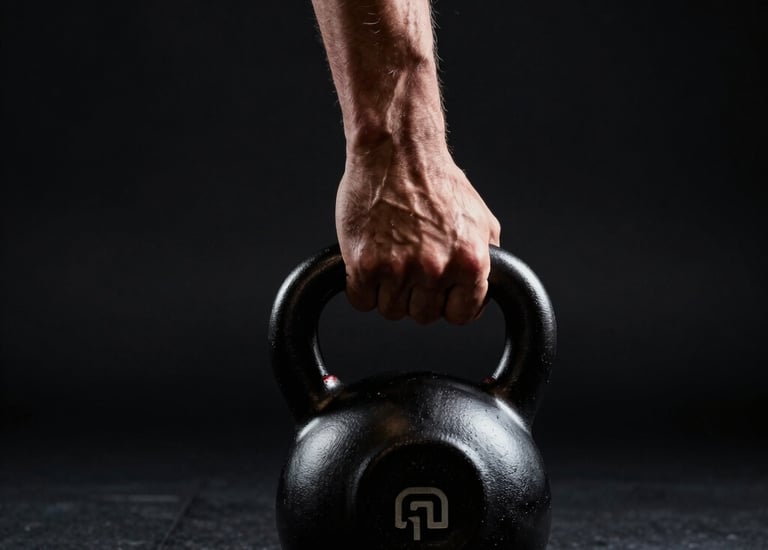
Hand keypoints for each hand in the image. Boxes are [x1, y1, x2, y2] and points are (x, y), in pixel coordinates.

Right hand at [336, 139, 500, 324]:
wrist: (397, 150)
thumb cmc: (436, 179)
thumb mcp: (480, 219)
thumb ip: (486, 259)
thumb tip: (483, 291)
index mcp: (470, 262)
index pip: (462, 315)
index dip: (449, 304)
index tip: (439, 292)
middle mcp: (436, 269)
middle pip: (423, 316)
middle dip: (417, 296)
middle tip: (409, 266)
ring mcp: (399, 268)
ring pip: (391, 311)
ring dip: (388, 292)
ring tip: (389, 259)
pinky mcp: (364, 264)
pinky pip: (361, 301)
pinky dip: (361, 288)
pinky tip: (368, 262)